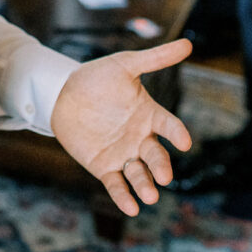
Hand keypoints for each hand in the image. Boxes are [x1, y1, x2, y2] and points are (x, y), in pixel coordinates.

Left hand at [49, 39, 194, 215]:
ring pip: (138, 173)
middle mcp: (140, 137)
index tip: (183, 141)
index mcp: (149, 114)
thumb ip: (155, 58)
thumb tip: (188, 44)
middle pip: (156, 156)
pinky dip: (124, 196)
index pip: (169, 126)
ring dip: (145, 186)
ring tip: (151, 196)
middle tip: (164, 176)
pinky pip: (116, 184)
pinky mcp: (103, 167)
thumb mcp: (125, 65)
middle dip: (161, 167)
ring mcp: (123, 154)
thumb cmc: (97, 77)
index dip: (176, 133)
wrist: (62, 93)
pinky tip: (131, 208)